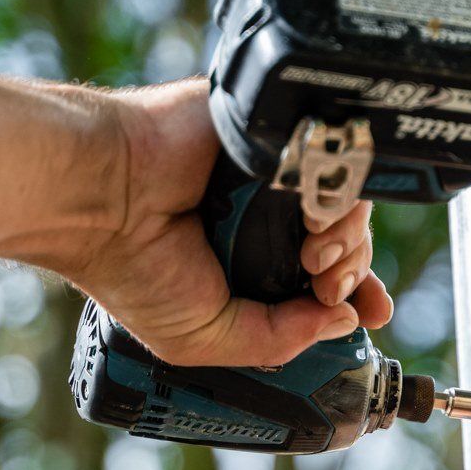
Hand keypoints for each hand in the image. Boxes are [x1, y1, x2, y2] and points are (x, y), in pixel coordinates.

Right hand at [64, 78, 392, 366]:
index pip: (327, 270)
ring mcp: (271, 170)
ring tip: (312, 261)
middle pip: (346, 236)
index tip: (375, 310)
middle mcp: (266, 213)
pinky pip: (329, 157)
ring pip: (346, 199)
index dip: (359, 289)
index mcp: (251, 257)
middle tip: (327, 287)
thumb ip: (276, 339)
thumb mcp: (205, 336)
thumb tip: (345, 322)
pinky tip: (314, 226)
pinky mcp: (271, 130)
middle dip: (353, 270)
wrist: (95, 201)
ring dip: (348, 240)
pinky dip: (337, 196)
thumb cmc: (131, 269)